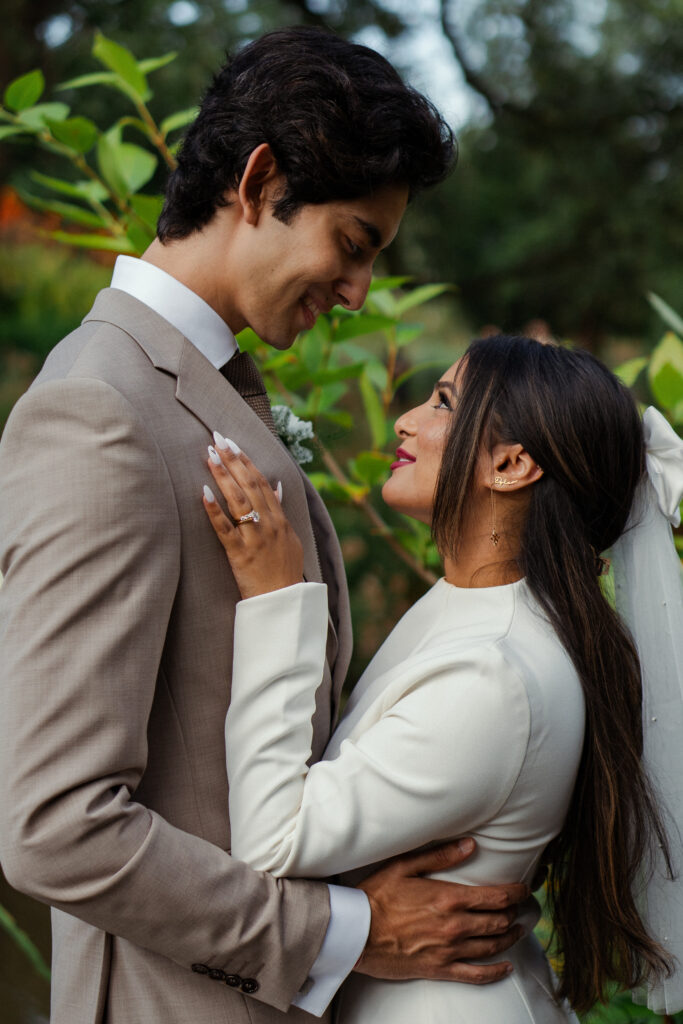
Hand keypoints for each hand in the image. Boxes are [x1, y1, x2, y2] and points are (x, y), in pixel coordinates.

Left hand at [202, 436, 303, 598]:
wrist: (283, 604)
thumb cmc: (284, 572)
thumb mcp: (290, 539)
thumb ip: (281, 511)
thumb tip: (277, 486)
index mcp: (280, 519)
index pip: (262, 481)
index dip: (246, 460)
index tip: (232, 442)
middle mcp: (269, 524)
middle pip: (250, 484)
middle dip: (233, 459)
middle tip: (217, 438)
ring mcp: (255, 539)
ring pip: (238, 500)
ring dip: (223, 475)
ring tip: (209, 455)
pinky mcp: (241, 555)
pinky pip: (225, 529)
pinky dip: (214, 510)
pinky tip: (203, 492)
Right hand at [355, 838, 528, 984]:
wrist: (356, 933)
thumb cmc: (377, 896)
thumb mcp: (405, 866)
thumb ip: (441, 856)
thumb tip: (470, 846)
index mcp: (448, 898)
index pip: (495, 897)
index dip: (515, 893)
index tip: (524, 889)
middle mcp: (455, 926)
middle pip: (498, 921)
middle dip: (513, 913)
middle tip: (519, 907)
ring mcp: (449, 950)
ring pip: (492, 947)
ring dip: (510, 938)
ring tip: (517, 930)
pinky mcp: (440, 969)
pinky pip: (477, 975)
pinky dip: (496, 972)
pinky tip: (506, 967)